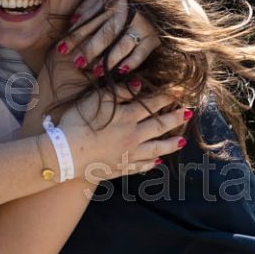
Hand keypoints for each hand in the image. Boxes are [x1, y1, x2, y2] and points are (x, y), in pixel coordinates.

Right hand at [52, 88, 188, 182]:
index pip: (153, 104)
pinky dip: (150, 164)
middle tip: (189, 114)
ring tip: (182, 141)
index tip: (179, 92)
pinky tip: (156, 163)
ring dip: (170, 144)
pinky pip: (140, 166)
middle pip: (160, 126)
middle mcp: (133, 136)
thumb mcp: (96, 101)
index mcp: (127, 117)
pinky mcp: (120, 168)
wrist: (65, 154)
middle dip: (175, 119)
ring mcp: (128, 155)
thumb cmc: (77, 124)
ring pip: (156, 149)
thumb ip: (118, 93)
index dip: (167, 97)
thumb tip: (138, 85)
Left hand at [63, 0, 159, 78]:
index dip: (74, 35)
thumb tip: (71, 22)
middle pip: (106, 32)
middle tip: (77, 63)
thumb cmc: (120, 1)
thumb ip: (87, 8)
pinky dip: (131, 62)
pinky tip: (120, 71)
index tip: (62, 49)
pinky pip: (141, 52)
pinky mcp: (153, 38)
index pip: (90, 20)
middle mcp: (129, 10)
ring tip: (96, 71)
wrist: (156, 0)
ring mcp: (142, 24)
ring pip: (123, 44)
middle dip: (90, 49)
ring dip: (109, 59)